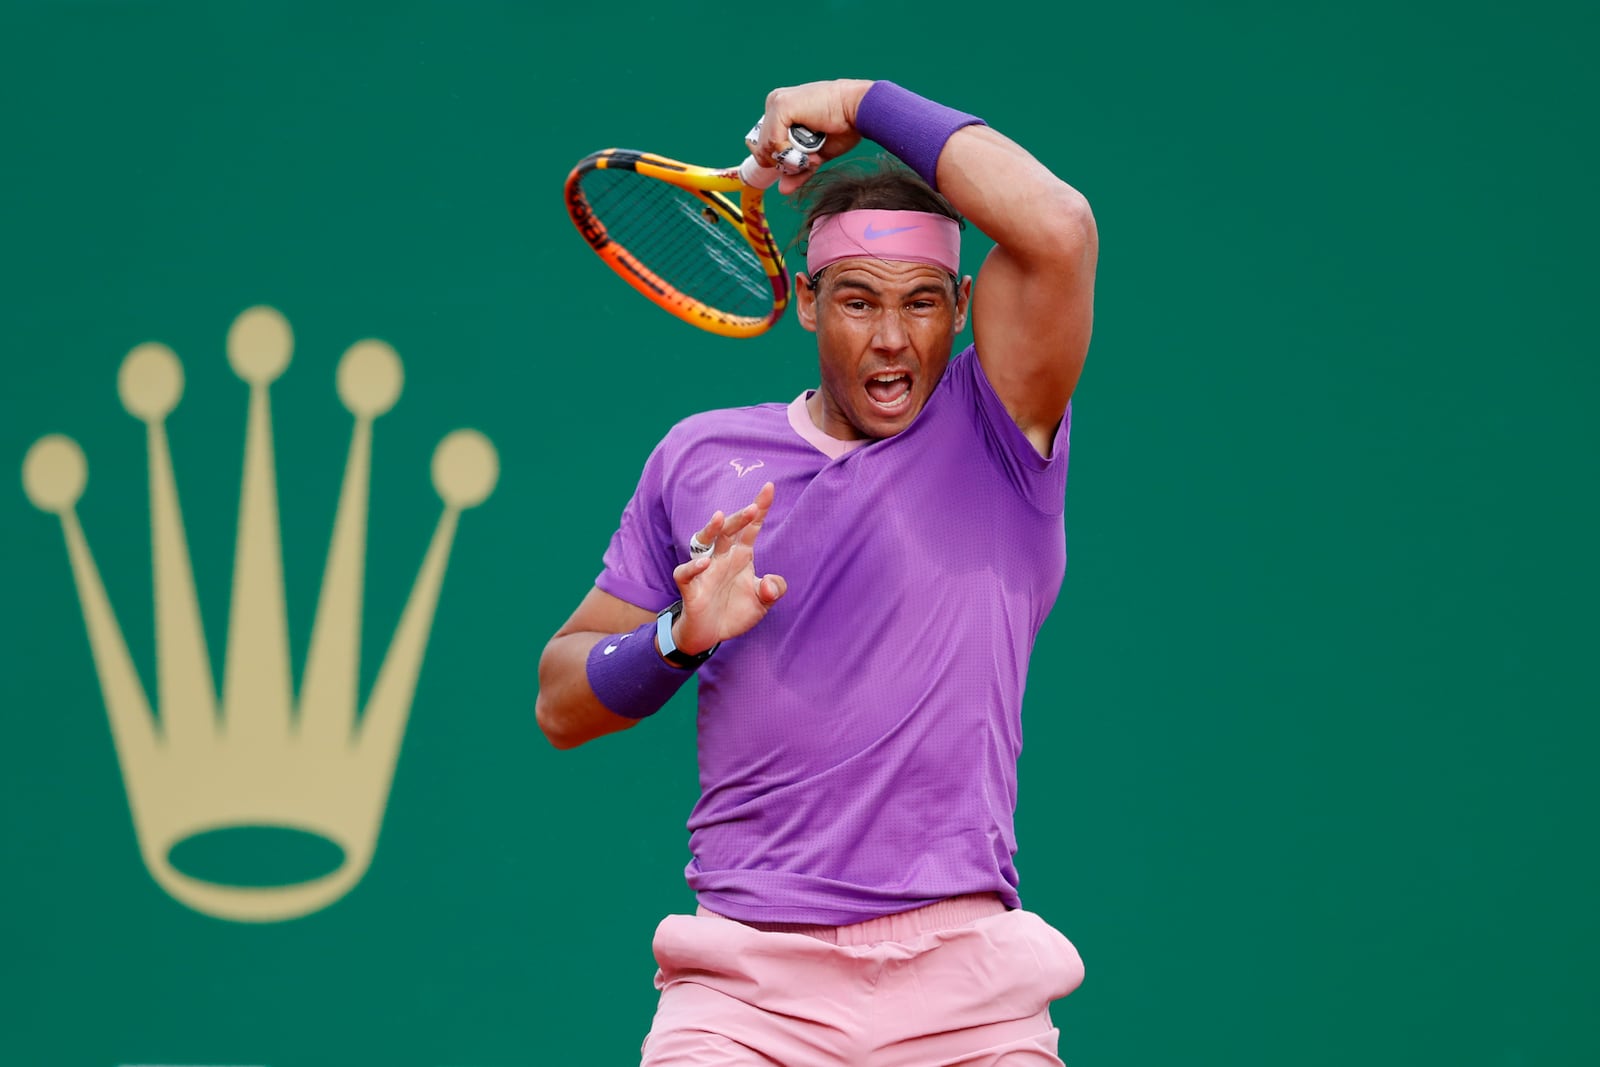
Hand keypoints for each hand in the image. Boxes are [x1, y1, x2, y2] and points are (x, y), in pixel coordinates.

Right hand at [671, 482, 786, 654]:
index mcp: (741, 555)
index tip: (769, 487)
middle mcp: (722, 557)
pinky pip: (686, 572)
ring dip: (711, 529)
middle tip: (753, 508)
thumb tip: (769, 585)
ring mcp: (704, 570)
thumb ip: (774, 590)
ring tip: (719, 518)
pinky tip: (704, 563)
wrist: (710, 634)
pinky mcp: (690, 587)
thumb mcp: (763, 602)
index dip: (760, 507)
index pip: (751, 528)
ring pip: (704, 542)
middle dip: (740, 517)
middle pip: (729, 530)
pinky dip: (693, 566)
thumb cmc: (735, 611)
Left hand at [755, 79, 873, 194]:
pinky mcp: (781, 106)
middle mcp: (774, 104)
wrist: (859, 110)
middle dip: (784, 162)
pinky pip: (773, 142)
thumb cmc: (843, 128)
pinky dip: (790, 151)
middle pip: (761, 148)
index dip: (779, 160)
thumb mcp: (815, 155)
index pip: (763, 144)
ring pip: (766, 147)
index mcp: (780, 111)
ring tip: (813, 154)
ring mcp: (776, 103)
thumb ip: (797, 170)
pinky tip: (809, 147)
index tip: (801, 161)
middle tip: (810, 159)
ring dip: (790, 159)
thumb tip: (782, 190)